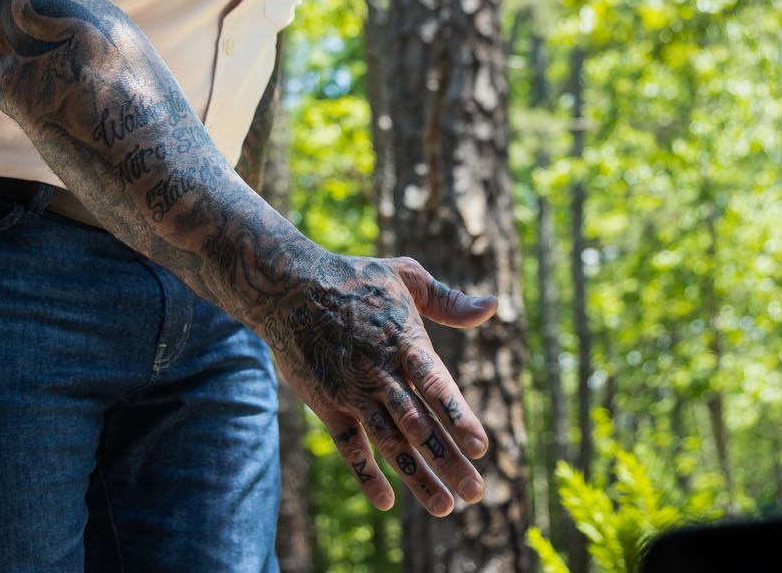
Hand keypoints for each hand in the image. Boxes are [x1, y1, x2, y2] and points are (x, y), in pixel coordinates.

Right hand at [259, 251, 498, 515]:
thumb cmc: (355, 278)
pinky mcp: (326, 403)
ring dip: (417, 476)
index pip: (436, 386)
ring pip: (388, 443)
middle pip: (418, 425)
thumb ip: (449, 301)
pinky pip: (348, 445)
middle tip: (476, 493)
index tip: (481, 448)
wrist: (288, 287)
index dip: (458, 417)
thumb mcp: (407, 276)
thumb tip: (493, 306)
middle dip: (448, 460)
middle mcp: (379, 372)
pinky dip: (365, 474)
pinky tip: (385, 501)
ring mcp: (351, 391)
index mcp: (404, 341)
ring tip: (445, 506)